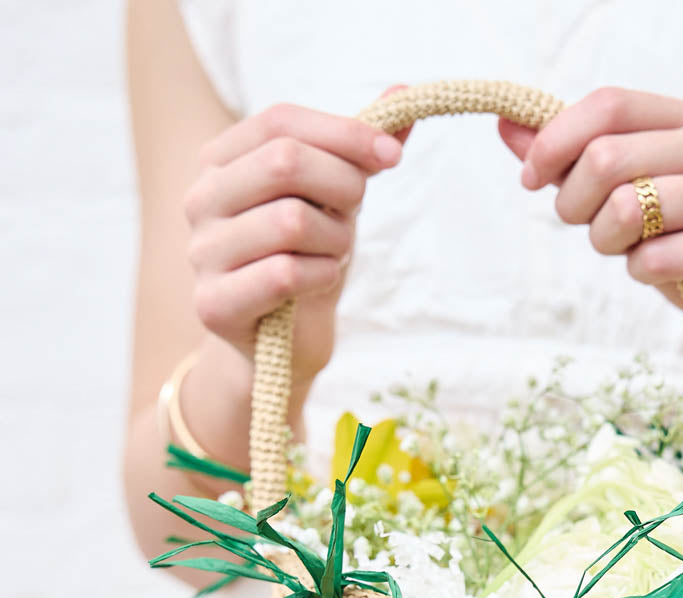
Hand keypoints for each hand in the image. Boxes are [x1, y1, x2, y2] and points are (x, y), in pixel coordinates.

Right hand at [183, 87, 410, 386]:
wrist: (279, 344)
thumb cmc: (305, 260)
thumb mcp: (335, 200)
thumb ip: (361, 151)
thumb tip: (405, 93)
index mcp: (222, 161)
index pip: (280, 122)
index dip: (343, 132)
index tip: (391, 155)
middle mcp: (200, 198)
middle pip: (285, 162)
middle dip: (343, 186)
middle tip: (355, 215)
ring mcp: (201, 252)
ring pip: (291, 221)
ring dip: (335, 241)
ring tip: (333, 255)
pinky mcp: (213, 303)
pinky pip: (285, 274)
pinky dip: (321, 276)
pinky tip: (320, 281)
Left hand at [497, 87, 682, 367]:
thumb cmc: (677, 243)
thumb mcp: (619, 197)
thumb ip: (570, 161)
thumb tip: (507, 126)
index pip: (609, 106)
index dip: (556, 141)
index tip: (530, 180)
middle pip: (607, 158)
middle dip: (575, 205)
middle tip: (590, 230)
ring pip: (628, 208)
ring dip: (609, 243)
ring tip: (631, 252)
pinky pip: (656, 259)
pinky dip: (642, 274)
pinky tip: (665, 273)